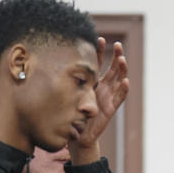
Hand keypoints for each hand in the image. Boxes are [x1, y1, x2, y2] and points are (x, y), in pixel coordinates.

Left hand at [70, 38, 129, 161]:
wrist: (76, 134)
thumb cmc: (70, 114)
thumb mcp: (65, 94)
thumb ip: (62, 82)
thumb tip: (47, 64)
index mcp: (92, 82)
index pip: (98, 63)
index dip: (100, 51)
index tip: (100, 38)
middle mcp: (102, 88)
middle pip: (112, 69)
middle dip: (117, 57)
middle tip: (118, 45)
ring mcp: (108, 97)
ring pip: (118, 80)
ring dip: (122, 70)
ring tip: (123, 60)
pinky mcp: (111, 108)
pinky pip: (119, 98)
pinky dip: (123, 89)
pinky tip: (125, 81)